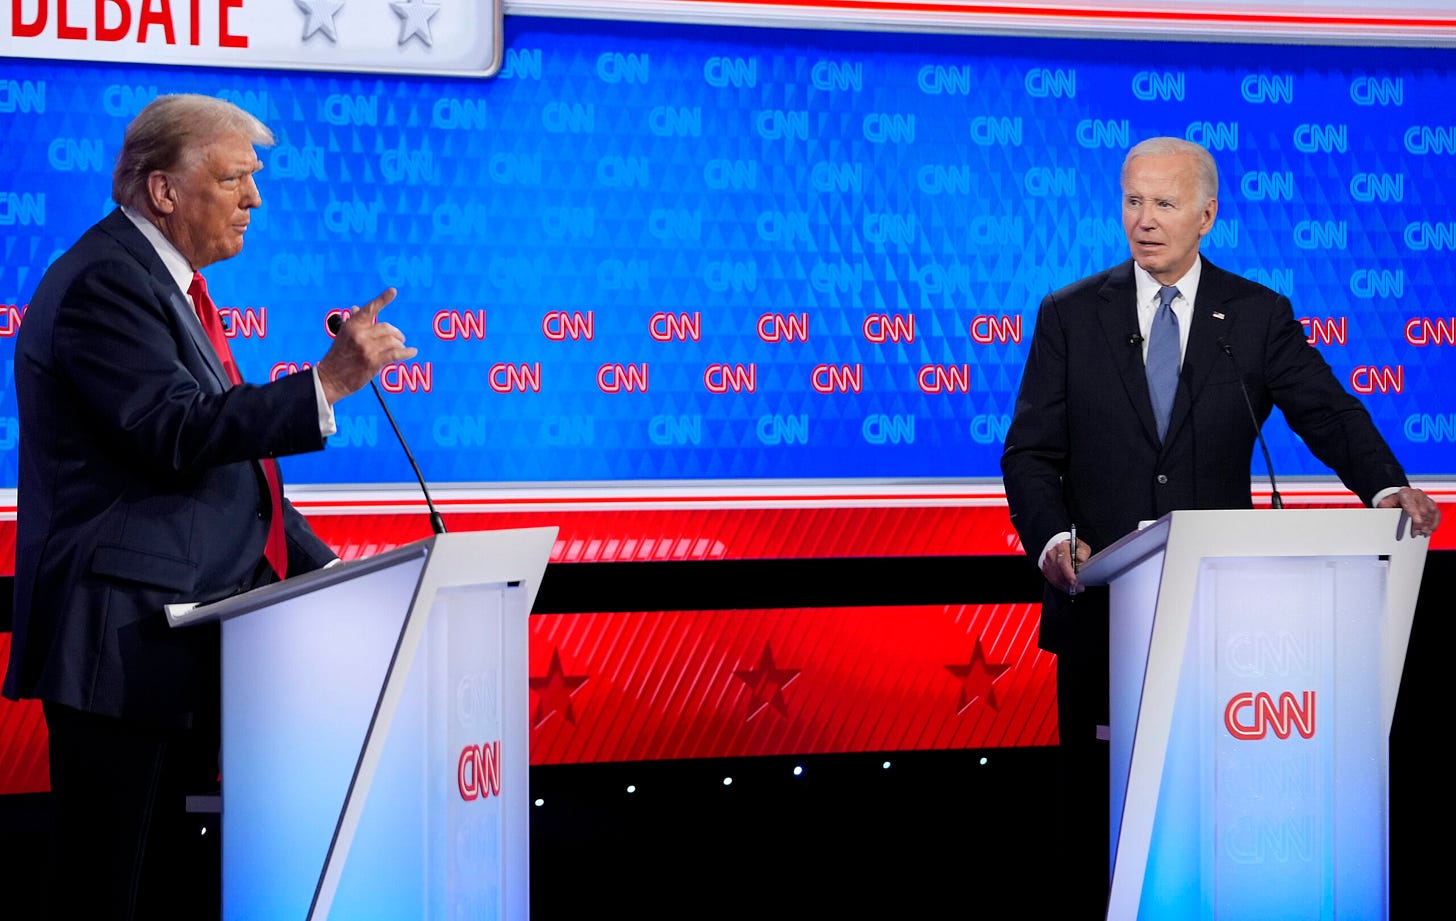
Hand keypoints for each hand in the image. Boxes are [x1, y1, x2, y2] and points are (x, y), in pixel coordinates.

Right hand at [315, 287, 417, 403]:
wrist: (331, 378)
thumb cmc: (338, 356)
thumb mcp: (343, 335)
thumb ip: (354, 322)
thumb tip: (358, 307)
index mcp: (352, 325)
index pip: (369, 309)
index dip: (382, 299)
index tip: (393, 291)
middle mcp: (359, 334)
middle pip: (387, 328)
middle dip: (396, 333)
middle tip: (400, 339)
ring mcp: (366, 348)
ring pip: (392, 341)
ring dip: (400, 344)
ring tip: (401, 348)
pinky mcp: (373, 361)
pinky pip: (396, 354)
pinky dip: (407, 352)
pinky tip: (412, 352)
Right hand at [1041, 535, 1087, 595]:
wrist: (1063, 547)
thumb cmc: (1073, 548)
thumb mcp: (1082, 547)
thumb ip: (1083, 553)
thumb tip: (1081, 561)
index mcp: (1061, 546)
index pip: (1063, 562)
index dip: (1069, 574)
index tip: (1075, 581)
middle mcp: (1052, 553)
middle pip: (1059, 572)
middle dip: (1069, 582)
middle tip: (1078, 587)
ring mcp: (1047, 562)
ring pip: (1055, 578)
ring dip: (1065, 585)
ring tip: (1075, 587)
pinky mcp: (1045, 569)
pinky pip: (1052, 580)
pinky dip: (1061, 585)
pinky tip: (1068, 586)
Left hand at [1378, 486, 1441, 538]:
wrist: (1399, 494)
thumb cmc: (1392, 500)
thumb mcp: (1385, 503)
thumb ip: (1384, 509)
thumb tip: (1384, 518)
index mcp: (1405, 493)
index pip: (1413, 507)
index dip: (1415, 521)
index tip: (1414, 531)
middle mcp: (1417, 494)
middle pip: (1423, 511)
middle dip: (1422, 525)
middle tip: (1418, 534)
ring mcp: (1425, 498)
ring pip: (1431, 512)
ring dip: (1429, 525)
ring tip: (1425, 533)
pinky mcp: (1431, 502)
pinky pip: (1436, 513)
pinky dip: (1435, 522)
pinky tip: (1431, 530)